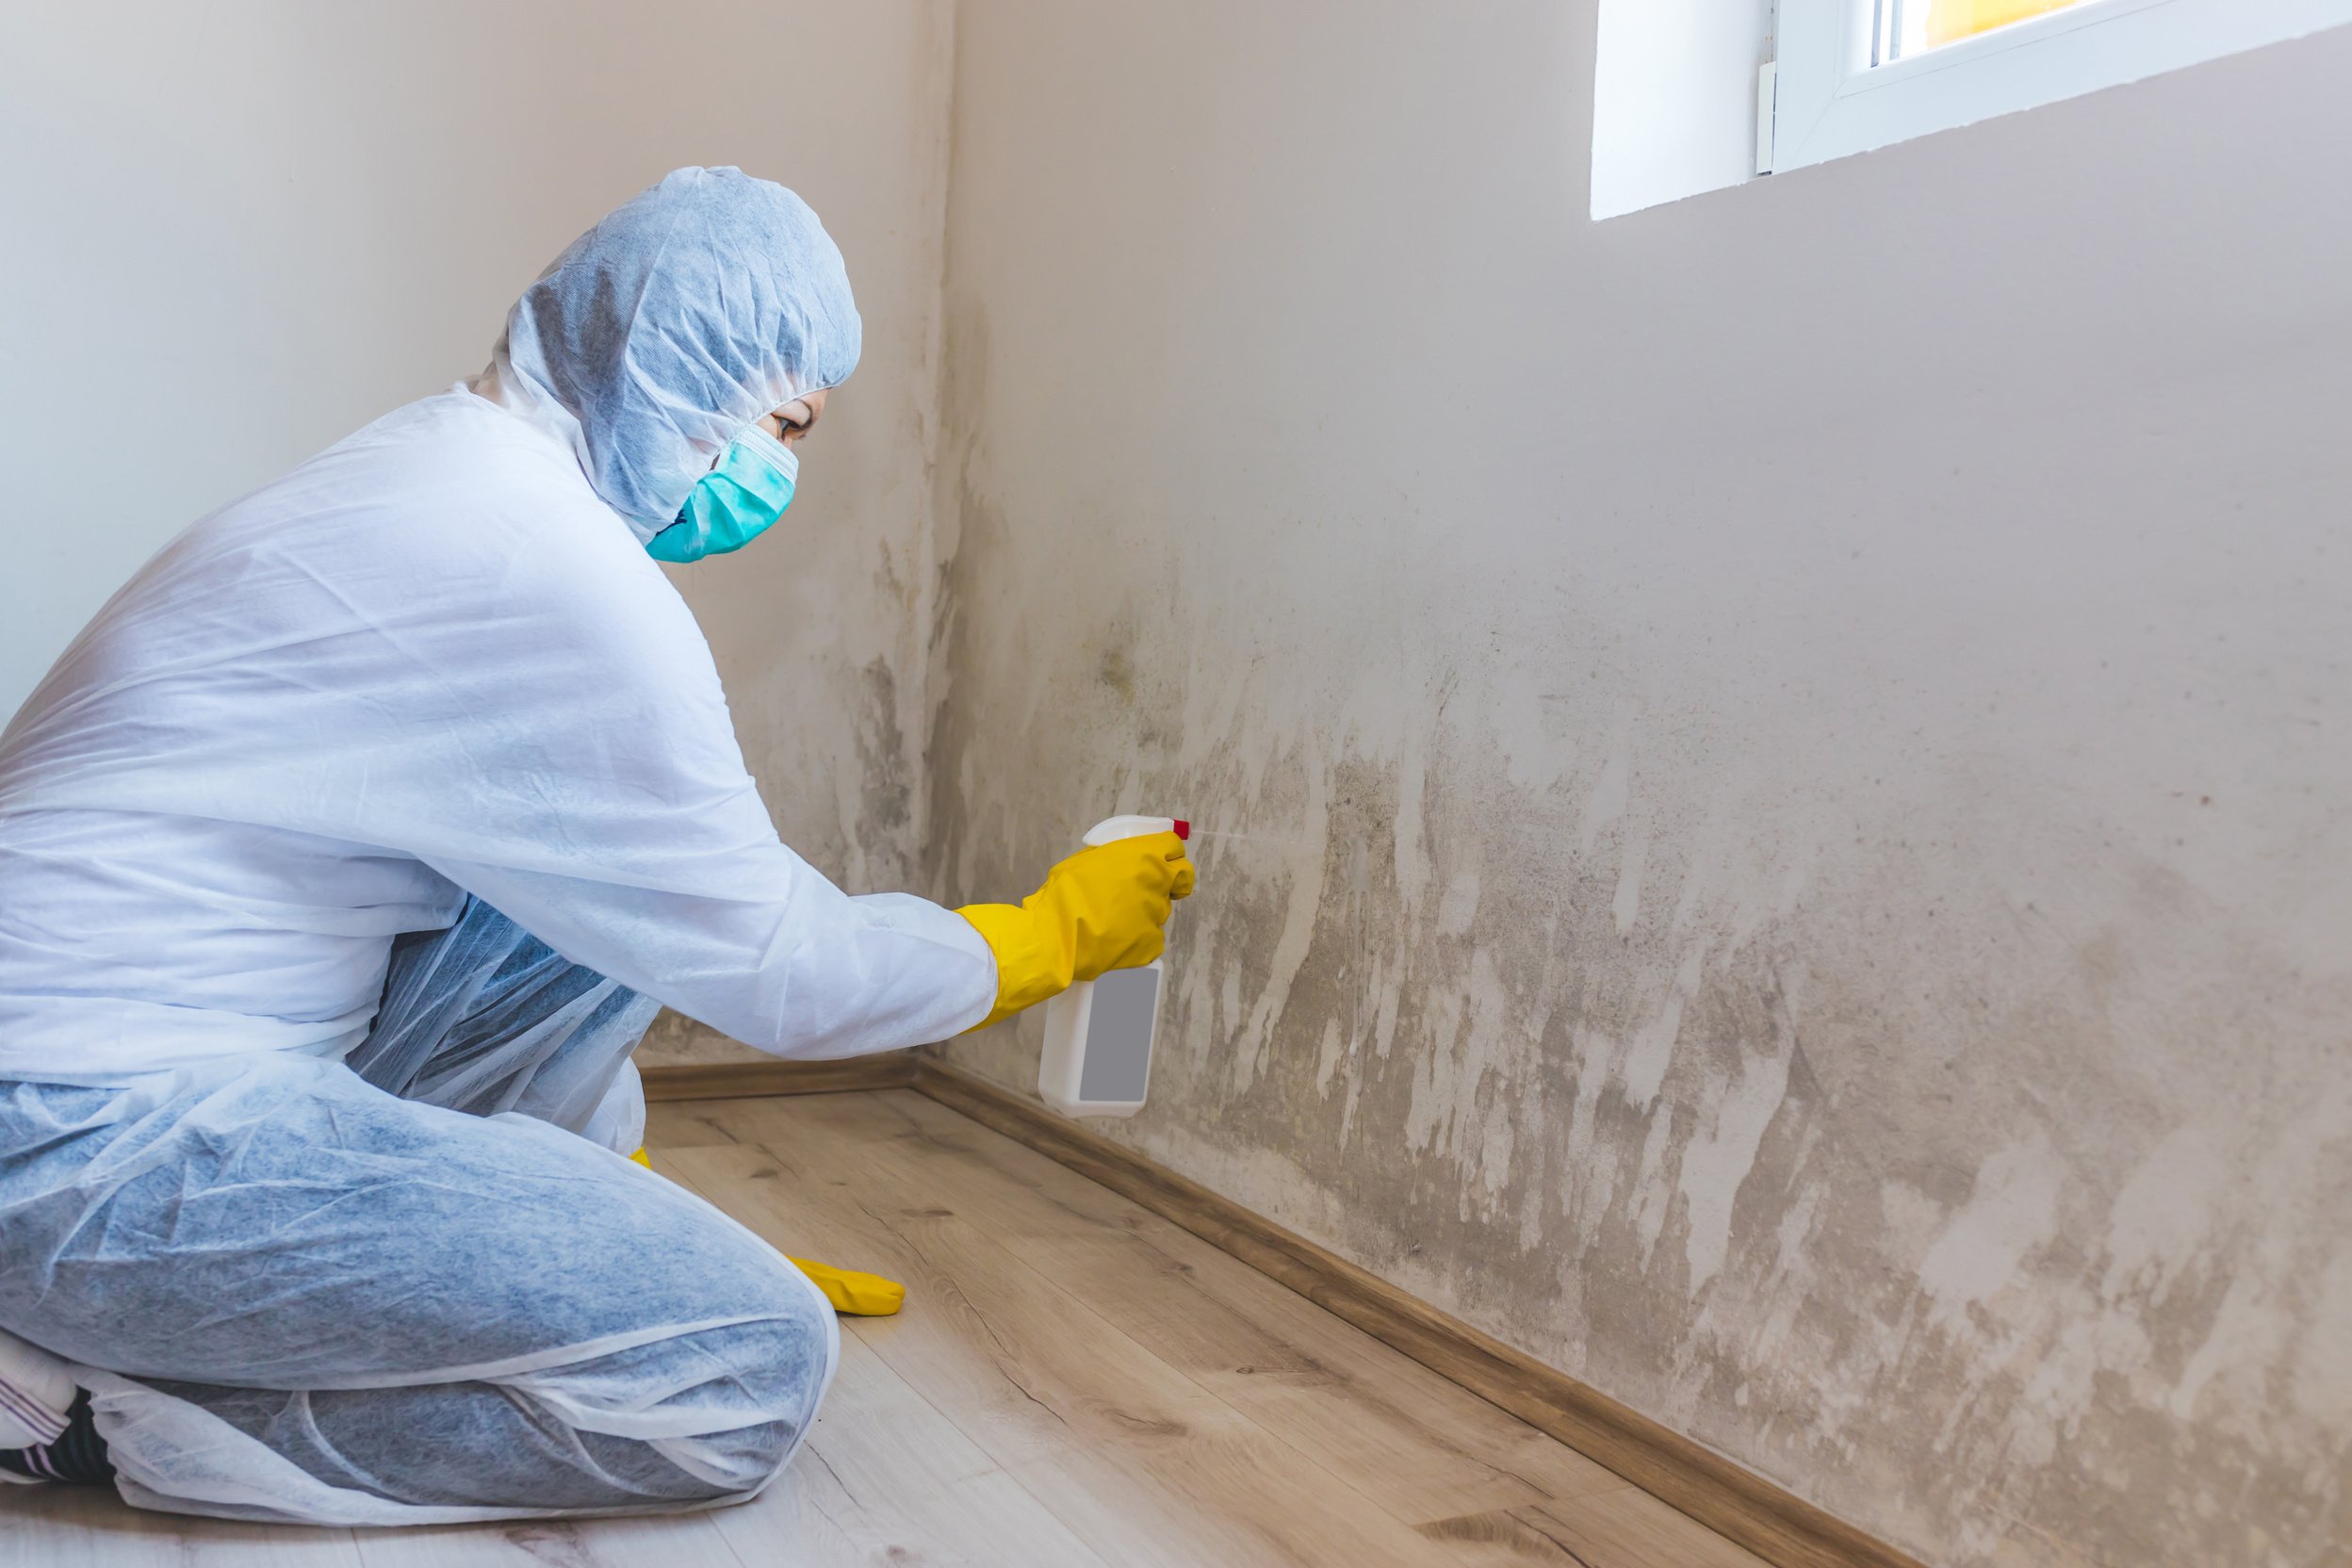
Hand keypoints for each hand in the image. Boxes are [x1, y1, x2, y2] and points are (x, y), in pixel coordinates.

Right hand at [955, 832, 1194, 1029]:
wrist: (1055, 936)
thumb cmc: (1065, 893)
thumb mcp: (1088, 859)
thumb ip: (1116, 859)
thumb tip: (1126, 861)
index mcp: (1144, 855)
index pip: (1174, 846)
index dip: (1169, 852)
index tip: (1163, 858)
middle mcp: (1158, 883)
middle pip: (1180, 878)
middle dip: (1171, 880)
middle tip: (1151, 887)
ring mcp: (1158, 915)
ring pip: (1160, 909)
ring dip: (1145, 910)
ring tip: (1114, 919)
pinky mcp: (1152, 944)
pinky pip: (1151, 937)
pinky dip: (1138, 937)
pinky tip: (1115, 939)